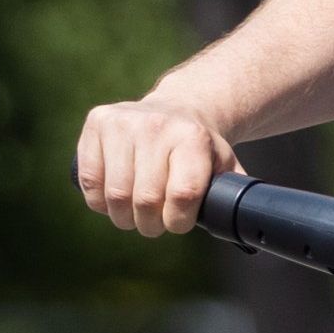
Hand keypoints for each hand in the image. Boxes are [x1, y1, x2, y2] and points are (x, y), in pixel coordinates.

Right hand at [76, 89, 239, 235]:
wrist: (177, 108)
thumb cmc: (200, 149)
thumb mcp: (224, 165)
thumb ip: (232, 194)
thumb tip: (243, 224)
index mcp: (193, 138)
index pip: (182, 195)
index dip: (178, 221)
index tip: (177, 223)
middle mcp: (157, 125)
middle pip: (146, 200)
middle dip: (149, 224)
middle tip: (153, 224)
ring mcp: (123, 121)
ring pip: (115, 195)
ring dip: (124, 217)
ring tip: (133, 215)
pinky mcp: (97, 121)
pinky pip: (90, 180)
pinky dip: (99, 201)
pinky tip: (112, 200)